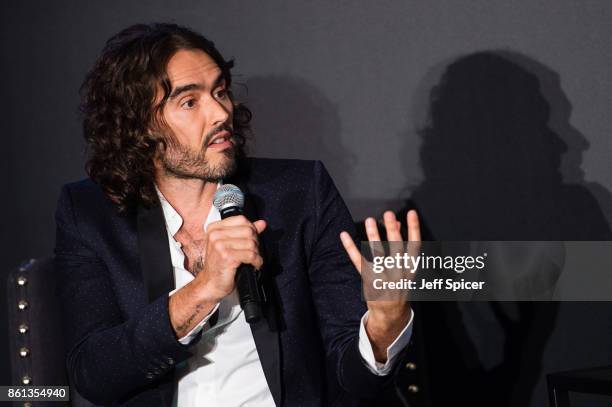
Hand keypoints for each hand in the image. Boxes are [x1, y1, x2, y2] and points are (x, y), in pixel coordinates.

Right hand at [196, 215, 266, 302]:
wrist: (211, 283)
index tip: (252, 239)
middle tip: (253, 251)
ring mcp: (219, 245)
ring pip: (251, 243)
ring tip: (253, 259)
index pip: (241, 219)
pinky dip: (256, 261)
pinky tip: (254, 264)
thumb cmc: (219, 265)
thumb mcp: (230, 244)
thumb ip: (245, 231)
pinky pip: (250, 255)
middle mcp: (215, 235)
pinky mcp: (226, 256)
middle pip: (248, 231)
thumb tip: (261, 223)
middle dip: (255, 242)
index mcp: (214, 228)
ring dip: (256, 253)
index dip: (252, 229)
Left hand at [340, 210, 420, 361]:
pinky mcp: (368, 281)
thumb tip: (399, 223)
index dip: (414, 229)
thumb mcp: (406, 269)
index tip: (412, 213)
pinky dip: (350, 248)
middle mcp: (399, 274)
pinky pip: (358, 262)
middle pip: (396, 249)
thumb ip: (402, 246)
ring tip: (370, 221)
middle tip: (388, 214)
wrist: (392, 315)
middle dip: (392, 231)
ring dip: (373, 236)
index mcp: (410, 270)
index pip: (415, 247)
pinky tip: (345, 235)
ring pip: (378, 255)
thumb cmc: (400, 286)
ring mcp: (383, 278)